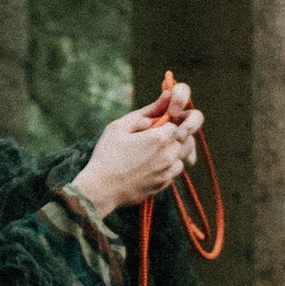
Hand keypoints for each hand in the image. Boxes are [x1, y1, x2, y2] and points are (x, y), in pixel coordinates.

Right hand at [71, 79, 200, 219]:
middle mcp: (169, 156)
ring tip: (149, 153)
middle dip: (173, 136)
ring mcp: (167, 172)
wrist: (100, 190)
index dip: (167, 123)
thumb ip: (148, 110)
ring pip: (182, 157)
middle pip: (185, 140)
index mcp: (160, 138)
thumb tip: (167, 95)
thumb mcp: (121, 126)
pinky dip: (166, 167)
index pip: (177, 124)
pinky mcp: (163, 185)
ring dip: (171, 152)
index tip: (153, 126)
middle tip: (153, 138)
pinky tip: (147, 167)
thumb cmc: (106, 155)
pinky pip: (173, 172)